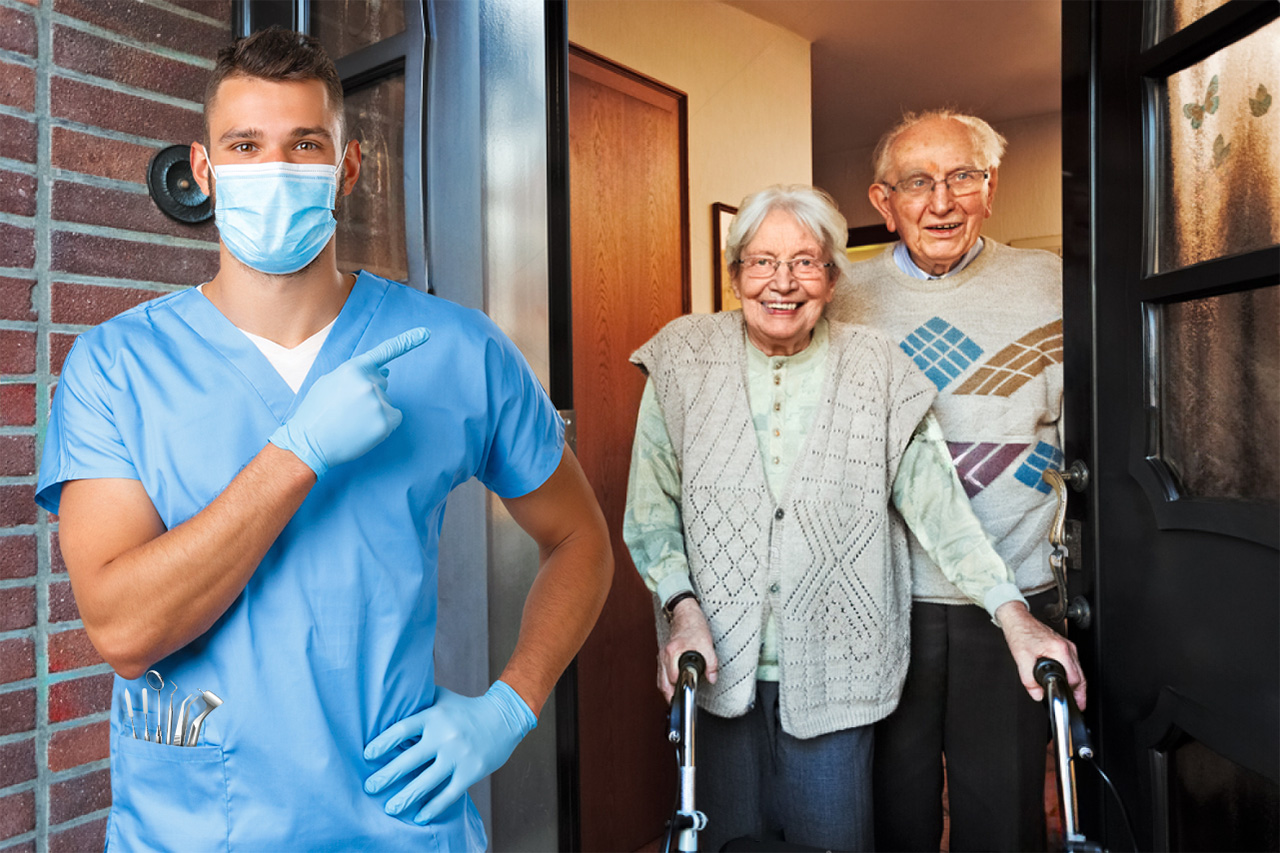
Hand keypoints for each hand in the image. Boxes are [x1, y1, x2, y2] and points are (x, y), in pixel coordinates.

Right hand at [269, 327, 428, 476]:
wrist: (308, 443)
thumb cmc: (316, 413)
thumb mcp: (329, 383)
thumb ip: (357, 374)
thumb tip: (386, 372)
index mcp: (352, 369)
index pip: (384, 352)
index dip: (407, 341)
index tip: (426, 333)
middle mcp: (368, 383)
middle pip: (382, 382)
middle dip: (370, 392)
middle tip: (347, 408)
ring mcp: (378, 402)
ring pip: (387, 401)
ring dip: (374, 410)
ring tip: (351, 421)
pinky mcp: (385, 422)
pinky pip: (394, 417)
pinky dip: (384, 423)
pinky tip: (364, 429)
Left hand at [363, 680, 535, 824]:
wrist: (504, 718)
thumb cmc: (466, 709)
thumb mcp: (442, 698)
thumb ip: (419, 702)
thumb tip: (390, 703)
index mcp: (434, 715)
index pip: (402, 729)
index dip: (382, 743)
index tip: (367, 755)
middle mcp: (444, 735)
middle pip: (409, 760)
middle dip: (386, 776)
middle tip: (370, 787)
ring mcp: (458, 756)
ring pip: (426, 782)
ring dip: (405, 797)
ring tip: (390, 808)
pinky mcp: (471, 772)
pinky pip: (448, 794)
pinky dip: (432, 808)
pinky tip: (419, 816)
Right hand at [657, 597, 717, 702]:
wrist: (686, 614)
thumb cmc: (694, 626)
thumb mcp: (707, 645)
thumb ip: (711, 663)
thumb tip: (712, 678)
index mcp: (673, 652)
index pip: (673, 678)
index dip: (680, 688)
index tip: (685, 695)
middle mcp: (665, 655)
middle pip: (663, 683)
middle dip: (670, 695)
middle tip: (679, 702)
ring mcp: (662, 656)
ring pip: (660, 680)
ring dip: (667, 690)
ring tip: (675, 698)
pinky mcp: (663, 656)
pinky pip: (661, 674)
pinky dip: (665, 682)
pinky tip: (672, 686)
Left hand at [996, 601, 1086, 709]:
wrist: (1018, 620)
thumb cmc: (1020, 634)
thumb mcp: (1021, 659)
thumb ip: (1029, 680)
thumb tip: (1037, 694)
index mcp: (1060, 650)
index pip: (1074, 679)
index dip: (1074, 693)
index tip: (1076, 703)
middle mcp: (1067, 647)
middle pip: (1080, 675)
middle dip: (1080, 692)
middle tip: (1080, 704)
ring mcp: (1067, 645)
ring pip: (1078, 669)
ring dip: (1077, 683)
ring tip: (1075, 696)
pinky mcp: (1064, 645)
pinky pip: (1073, 663)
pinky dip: (1072, 674)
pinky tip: (1068, 680)